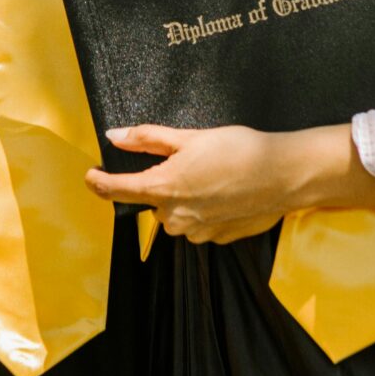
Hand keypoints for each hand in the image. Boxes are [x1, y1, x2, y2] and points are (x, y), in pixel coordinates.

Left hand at [84, 123, 374, 243]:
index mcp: (163, 188)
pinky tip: (227, 193)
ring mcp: (197, 232)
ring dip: (186, 199)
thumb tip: (115, 136)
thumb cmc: (238, 150)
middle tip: (191, 162)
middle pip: (154, 202)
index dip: (99, 182)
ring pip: (177, 215)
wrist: (283, 175)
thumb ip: (148, 139)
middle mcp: (175, 216)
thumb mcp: (190, 137)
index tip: (90, 176)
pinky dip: (206, 211)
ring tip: (214, 177)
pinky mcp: (217, 239)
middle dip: (165, 184)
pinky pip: (200, 225)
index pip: (117, 190)